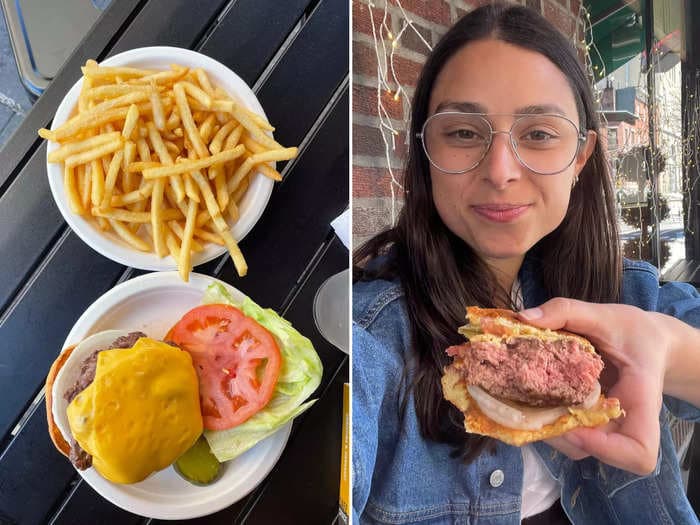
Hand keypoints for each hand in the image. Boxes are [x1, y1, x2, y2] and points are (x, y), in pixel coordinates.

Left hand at [517, 298, 668, 475]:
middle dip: (557, 432)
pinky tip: (530, 394)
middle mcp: (624, 423)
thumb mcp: (604, 314)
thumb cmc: (633, 331)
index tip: (574, 425)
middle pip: (594, 451)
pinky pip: (566, 431)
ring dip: (545, 426)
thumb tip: (525, 318)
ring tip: (524, 397)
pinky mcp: (588, 419)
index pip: (638, 452)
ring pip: (574, 445)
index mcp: (641, 401)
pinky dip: (544, 417)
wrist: (648, 341)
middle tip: (528, 404)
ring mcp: (604, 425)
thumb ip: (567, 311)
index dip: (605, 449)